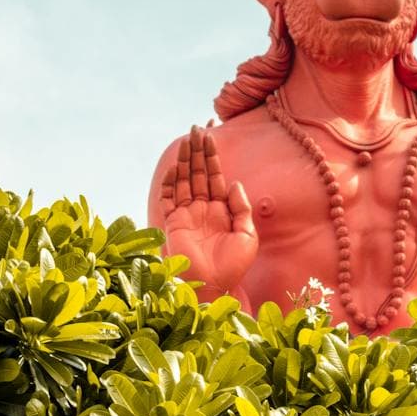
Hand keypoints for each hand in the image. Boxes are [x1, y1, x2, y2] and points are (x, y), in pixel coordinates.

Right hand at [159, 125, 257, 298]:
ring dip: (184, 160)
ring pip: (184, 181)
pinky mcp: (173, 224)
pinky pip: (169, 199)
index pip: (215, 175)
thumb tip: (233, 182)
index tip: (212, 134)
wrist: (215, 287)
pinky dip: (170, 183)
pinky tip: (174, 167)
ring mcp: (187, 215)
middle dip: (198, 151)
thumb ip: (241, 207)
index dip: (213, 155)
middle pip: (198, 173)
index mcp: (221, 209)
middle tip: (196, 128)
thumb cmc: (234, 266)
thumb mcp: (247, 234)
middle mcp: (203, 208)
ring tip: (186, 139)